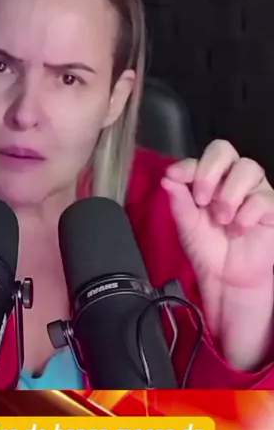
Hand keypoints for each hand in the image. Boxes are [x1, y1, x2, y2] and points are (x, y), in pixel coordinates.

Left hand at [161, 140, 273, 371]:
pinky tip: (238, 229)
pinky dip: (247, 213)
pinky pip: (263, 198)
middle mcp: (233, 179)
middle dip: (209, 170)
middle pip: (225, 150)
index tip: (175, 178)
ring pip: (248, 168)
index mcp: (211, 179)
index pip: (203, 157)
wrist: (227, 279)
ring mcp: (255, 191)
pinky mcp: (271, 209)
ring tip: (221, 219)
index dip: (189, 164)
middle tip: (201, 198)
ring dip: (229, 193)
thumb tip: (167, 178)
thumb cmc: (208, 248)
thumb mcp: (187, 225)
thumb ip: (179, 201)